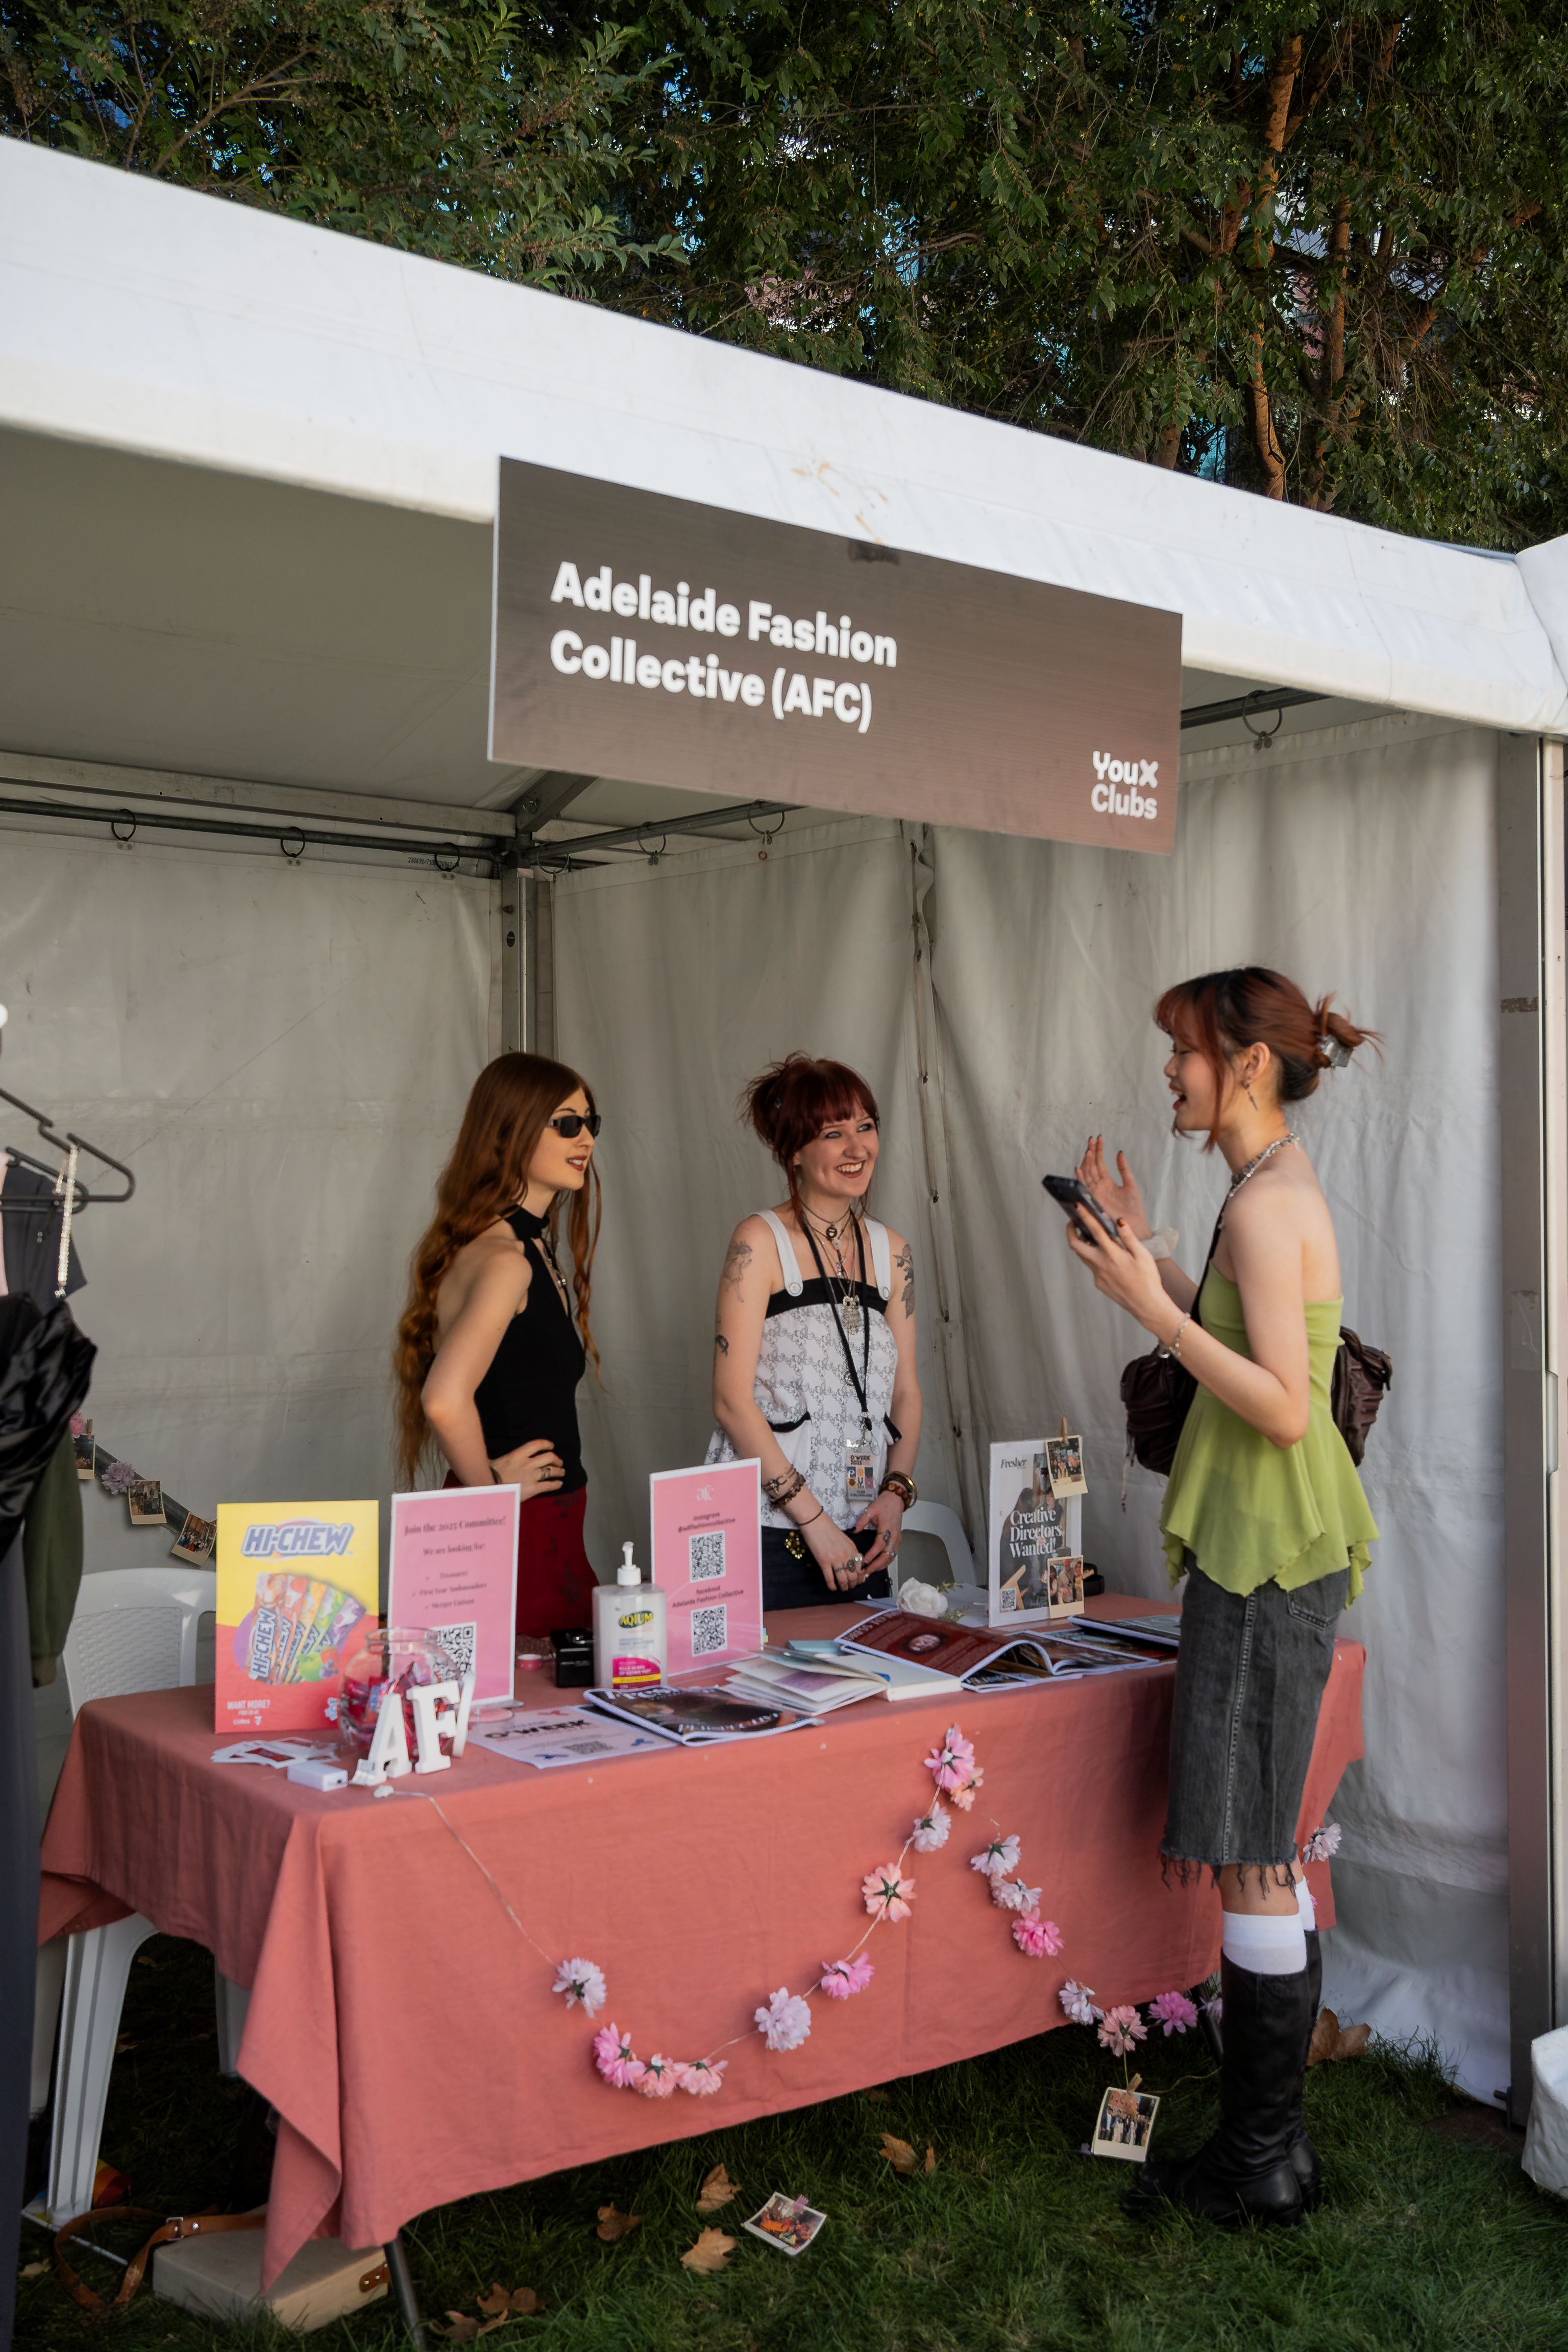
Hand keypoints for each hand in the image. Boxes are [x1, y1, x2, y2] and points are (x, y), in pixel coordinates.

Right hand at [491, 1436, 564, 1500]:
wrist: (490, 1489)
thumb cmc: (489, 1474)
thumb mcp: (495, 1461)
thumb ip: (503, 1459)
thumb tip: (492, 1457)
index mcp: (518, 1454)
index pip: (537, 1445)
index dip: (547, 1444)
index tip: (551, 1446)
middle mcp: (528, 1463)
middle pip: (549, 1457)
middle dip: (556, 1459)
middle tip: (559, 1462)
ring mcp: (532, 1476)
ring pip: (551, 1471)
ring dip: (558, 1471)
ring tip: (562, 1472)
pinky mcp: (533, 1489)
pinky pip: (549, 1485)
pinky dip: (556, 1484)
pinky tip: (559, 1484)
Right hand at [802, 1509, 869, 1593]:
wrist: (816, 1523)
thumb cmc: (830, 1529)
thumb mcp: (845, 1540)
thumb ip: (850, 1552)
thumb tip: (852, 1564)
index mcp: (853, 1549)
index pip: (860, 1568)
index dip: (860, 1577)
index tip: (859, 1582)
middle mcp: (846, 1555)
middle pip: (853, 1575)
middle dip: (853, 1584)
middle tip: (851, 1587)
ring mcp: (835, 1559)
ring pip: (843, 1579)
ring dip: (844, 1586)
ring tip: (843, 1589)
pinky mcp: (823, 1561)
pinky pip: (829, 1578)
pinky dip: (831, 1585)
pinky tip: (832, 1588)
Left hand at [853, 1492, 903, 1572]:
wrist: (896, 1500)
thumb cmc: (883, 1504)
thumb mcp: (871, 1509)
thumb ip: (862, 1521)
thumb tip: (854, 1531)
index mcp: (887, 1528)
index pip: (880, 1545)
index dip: (872, 1555)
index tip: (864, 1562)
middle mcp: (894, 1536)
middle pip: (887, 1555)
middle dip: (877, 1565)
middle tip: (866, 1572)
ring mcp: (897, 1539)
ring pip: (891, 1557)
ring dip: (881, 1565)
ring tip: (871, 1571)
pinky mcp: (898, 1540)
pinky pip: (893, 1554)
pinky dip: (886, 1561)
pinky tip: (878, 1565)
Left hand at [1064, 1215, 1172, 1334]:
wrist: (1146, 1304)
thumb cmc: (1148, 1279)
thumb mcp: (1142, 1255)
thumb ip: (1129, 1237)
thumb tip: (1119, 1221)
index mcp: (1111, 1254)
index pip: (1094, 1230)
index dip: (1084, 1216)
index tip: (1078, 1206)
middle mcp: (1100, 1264)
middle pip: (1075, 1245)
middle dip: (1071, 1232)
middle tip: (1074, 1223)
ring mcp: (1097, 1275)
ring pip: (1083, 1256)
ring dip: (1082, 1245)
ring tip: (1090, 1237)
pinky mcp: (1099, 1283)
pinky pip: (1092, 1268)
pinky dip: (1094, 1258)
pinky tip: (1106, 1258)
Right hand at [1075, 1134, 1150, 1242]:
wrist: (1134, 1226)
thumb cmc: (1134, 1209)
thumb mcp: (1131, 1184)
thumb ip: (1124, 1169)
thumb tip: (1119, 1152)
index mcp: (1107, 1182)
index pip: (1100, 1163)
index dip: (1099, 1151)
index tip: (1099, 1138)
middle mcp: (1098, 1187)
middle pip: (1091, 1166)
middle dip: (1091, 1152)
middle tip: (1091, 1139)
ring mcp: (1094, 1193)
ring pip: (1087, 1174)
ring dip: (1086, 1162)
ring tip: (1088, 1149)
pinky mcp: (1093, 1201)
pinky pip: (1084, 1188)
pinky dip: (1080, 1179)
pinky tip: (1079, 1168)